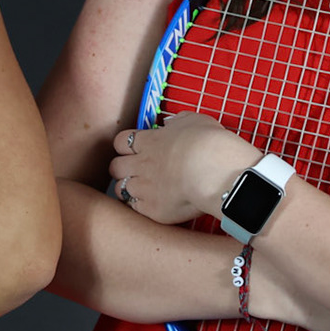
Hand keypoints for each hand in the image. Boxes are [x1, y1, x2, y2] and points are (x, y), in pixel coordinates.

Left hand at [106, 112, 260, 224]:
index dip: (124, 146)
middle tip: (134, 171)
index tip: (134, 149)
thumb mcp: (195, 121)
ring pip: (120, 189)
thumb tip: (171, 124)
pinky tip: (153, 205)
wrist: (214, 172)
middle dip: (121, 168)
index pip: (121, 141)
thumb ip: (179, 122)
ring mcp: (145, 188)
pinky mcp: (152, 209)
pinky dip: (141, 207)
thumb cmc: (209, 144)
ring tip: (142, 191)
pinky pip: (135, 209)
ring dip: (128, 189)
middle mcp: (142, 164)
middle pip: (115, 166)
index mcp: (150, 141)